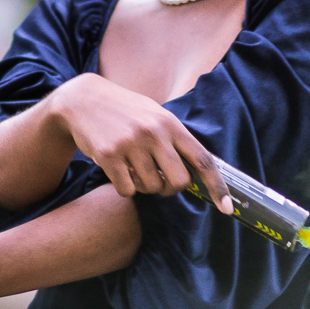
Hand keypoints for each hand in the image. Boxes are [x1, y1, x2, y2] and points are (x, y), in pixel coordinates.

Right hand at [48, 75, 235, 211]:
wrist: (82, 100)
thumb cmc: (124, 110)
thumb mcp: (154, 113)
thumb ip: (174, 138)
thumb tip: (197, 170)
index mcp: (170, 123)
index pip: (202, 160)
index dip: (218, 187)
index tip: (227, 208)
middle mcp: (153, 133)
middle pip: (178, 182)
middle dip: (170, 189)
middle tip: (159, 181)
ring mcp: (130, 145)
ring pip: (151, 188)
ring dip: (144, 186)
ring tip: (133, 168)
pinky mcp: (109, 156)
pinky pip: (127, 190)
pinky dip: (125, 188)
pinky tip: (117, 170)